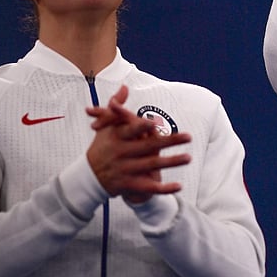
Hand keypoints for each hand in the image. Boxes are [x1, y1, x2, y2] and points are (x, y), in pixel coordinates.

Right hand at [86, 85, 191, 203]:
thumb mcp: (106, 127)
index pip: (129, 131)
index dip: (140, 128)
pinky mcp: (129, 185)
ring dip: (171, 162)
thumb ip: (116, 108)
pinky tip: (179, 186)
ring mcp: (125, 170)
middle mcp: (121, 153)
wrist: (88, 177)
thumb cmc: (102, 146)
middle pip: (148, 147)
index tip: (155, 123)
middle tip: (189, 136)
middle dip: (169, 142)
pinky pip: (148, 188)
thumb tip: (124, 87)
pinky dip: (163, 189)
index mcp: (116, 137)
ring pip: (151, 166)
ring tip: (188, 157)